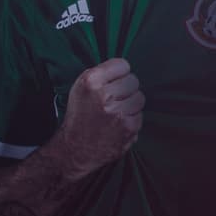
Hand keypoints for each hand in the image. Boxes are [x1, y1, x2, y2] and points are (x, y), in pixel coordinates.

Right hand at [55, 58, 143, 178]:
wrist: (75, 150)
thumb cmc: (79, 116)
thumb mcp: (80, 89)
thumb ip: (102, 75)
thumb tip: (125, 68)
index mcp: (90, 82)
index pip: (122, 65)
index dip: (119, 74)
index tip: (114, 81)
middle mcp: (104, 96)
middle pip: (133, 80)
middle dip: (126, 89)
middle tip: (114, 99)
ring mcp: (118, 112)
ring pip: (139, 97)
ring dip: (130, 104)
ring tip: (115, 113)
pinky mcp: (128, 127)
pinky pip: (140, 115)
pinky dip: (131, 120)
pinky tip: (117, 125)